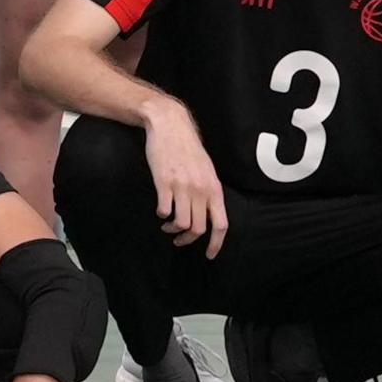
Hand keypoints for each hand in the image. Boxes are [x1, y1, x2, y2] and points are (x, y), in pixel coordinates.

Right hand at [142, 103, 226, 256]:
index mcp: (214, 188)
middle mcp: (200, 190)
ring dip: (173, 229)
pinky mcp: (163, 182)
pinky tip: (160, 209)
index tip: (208, 255)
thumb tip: (208, 213)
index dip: (216, 244)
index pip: (221, 224)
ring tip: (168, 225)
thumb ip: (208, 191)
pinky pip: (163, 210)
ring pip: (181, 223)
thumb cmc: (188, 148)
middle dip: (187, 239)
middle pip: (198, 228)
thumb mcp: (206, 169)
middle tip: (179, 239)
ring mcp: (182, 187)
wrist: (170, 125)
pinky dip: (161, 214)